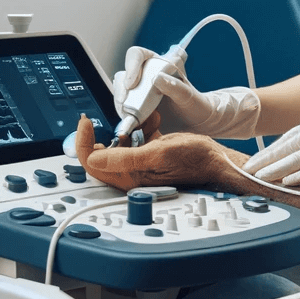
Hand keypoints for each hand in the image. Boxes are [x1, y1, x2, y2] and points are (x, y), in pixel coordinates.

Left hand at [75, 117, 231, 189]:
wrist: (216, 160)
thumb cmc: (194, 160)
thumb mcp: (158, 154)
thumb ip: (124, 158)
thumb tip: (93, 158)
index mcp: (129, 178)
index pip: (92, 163)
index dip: (83, 143)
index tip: (85, 123)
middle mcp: (131, 173)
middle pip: (101, 154)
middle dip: (101, 134)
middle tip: (101, 121)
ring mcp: (140, 164)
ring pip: (118, 145)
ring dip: (125, 129)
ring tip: (139, 120)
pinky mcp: (150, 155)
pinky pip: (135, 140)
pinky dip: (140, 127)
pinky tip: (152, 121)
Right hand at [113, 45, 259, 137]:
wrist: (196, 124)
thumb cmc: (196, 105)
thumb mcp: (189, 97)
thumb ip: (176, 87)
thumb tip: (158, 78)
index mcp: (158, 64)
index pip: (137, 55)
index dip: (131, 66)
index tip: (132, 83)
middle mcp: (145, 76)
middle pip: (124, 76)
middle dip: (122, 90)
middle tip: (126, 103)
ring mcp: (138, 93)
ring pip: (121, 93)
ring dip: (122, 105)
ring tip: (132, 117)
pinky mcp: (136, 109)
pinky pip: (123, 110)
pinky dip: (125, 117)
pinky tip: (134, 124)